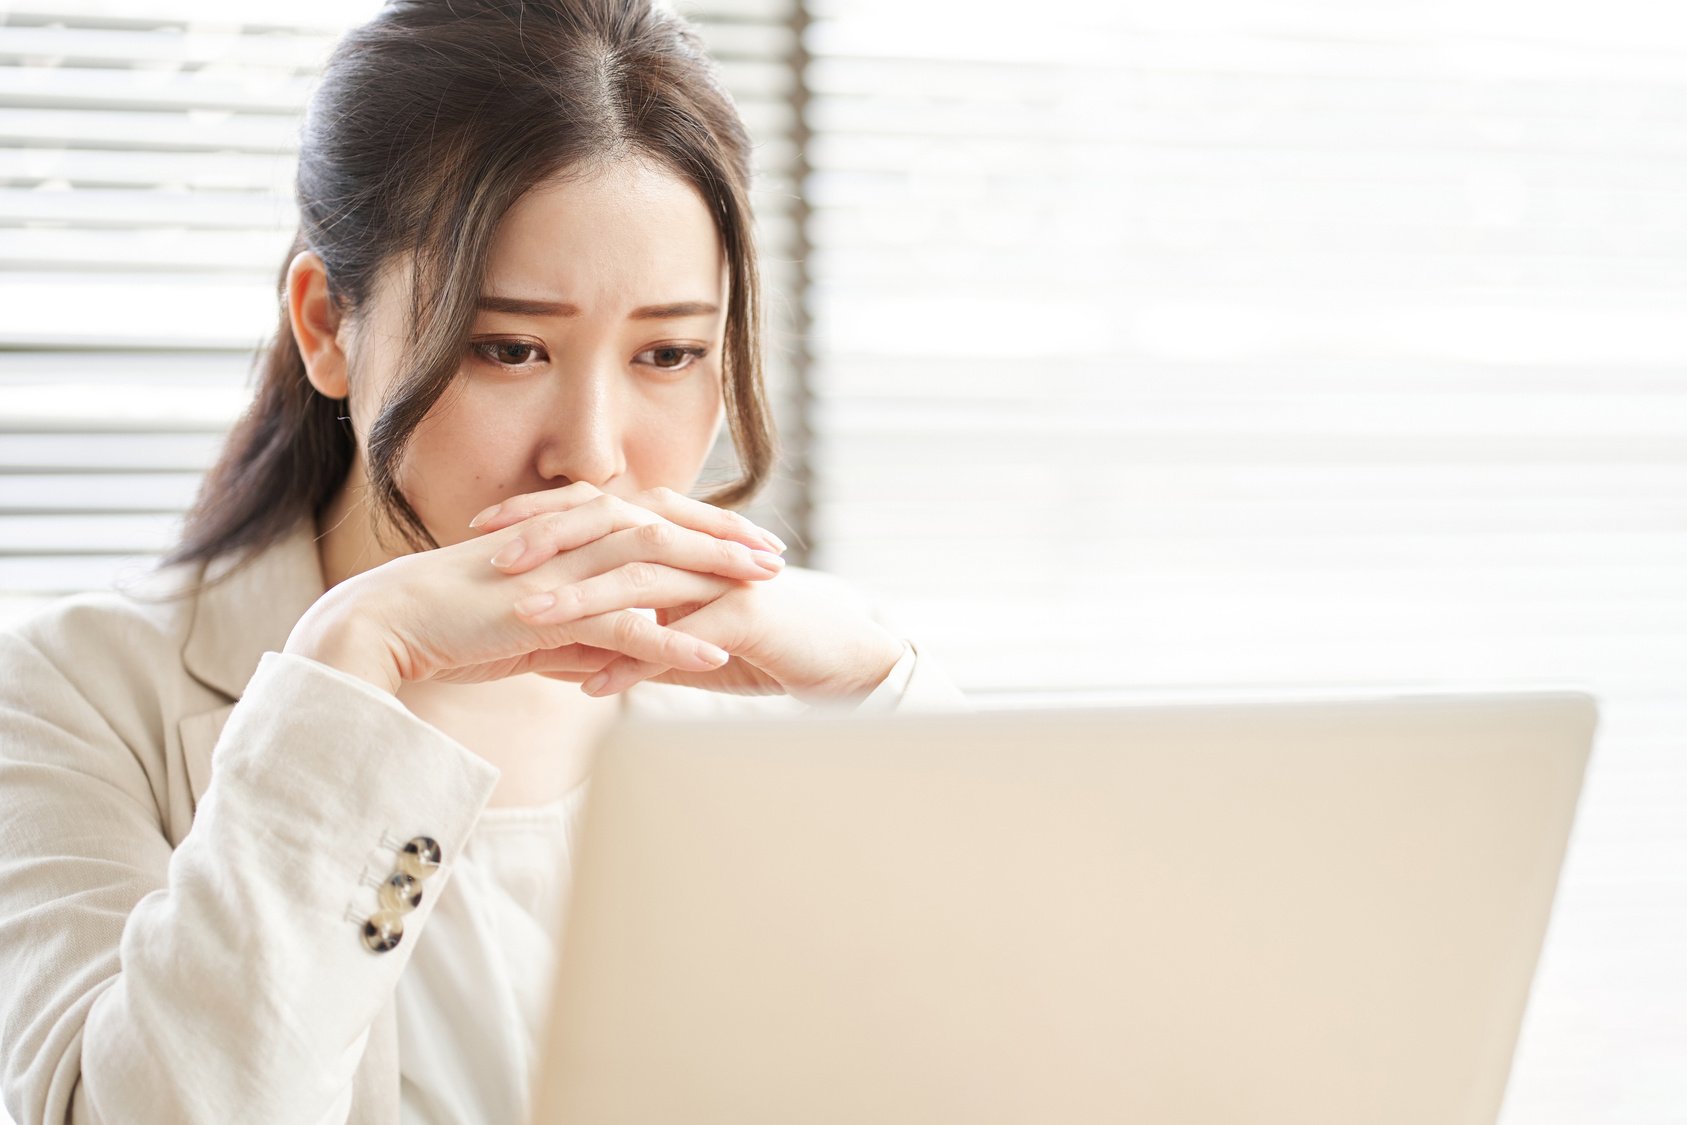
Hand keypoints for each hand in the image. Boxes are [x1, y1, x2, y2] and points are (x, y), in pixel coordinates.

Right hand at [285, 483, 787, 694]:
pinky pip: (624, 627)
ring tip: (767, 590)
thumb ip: (577, 634)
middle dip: (725, 540)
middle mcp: (569, 543)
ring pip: (655, 567)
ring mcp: (562, 574)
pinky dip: (673, 641)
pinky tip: (715, 655)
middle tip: (776, 553)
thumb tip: (613, 657)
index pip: (648, 520)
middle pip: (664, 528)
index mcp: (565, 537)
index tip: (747, 541)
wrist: (386, 626)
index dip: (701, 528)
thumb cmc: (450, 626)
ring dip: (715, 577)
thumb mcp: (531, 629)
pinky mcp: (549, 613)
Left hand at [473, 487, 907, 704]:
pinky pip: (682, 634)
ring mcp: (723, 578)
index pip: (599, 510)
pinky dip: (635, 660)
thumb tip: (566, 658)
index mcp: (677, 539)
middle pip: (613, 527)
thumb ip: (630, 639)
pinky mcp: (747, 615)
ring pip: (641, 576)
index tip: (481, 531)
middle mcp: (696, 546)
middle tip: (492, 561)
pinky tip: (594, 685)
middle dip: (549, 540)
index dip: (540, 515)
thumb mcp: (683, 638)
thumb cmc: (761, 644)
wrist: (841, 658)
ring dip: (581, 598)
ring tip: (527, 620)